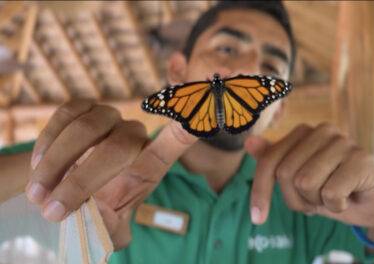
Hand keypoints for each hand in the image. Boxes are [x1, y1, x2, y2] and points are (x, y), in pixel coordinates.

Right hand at [26, 100, 195, 248]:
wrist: (68, 191)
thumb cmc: (96, 209)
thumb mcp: (109, 226)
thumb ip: (114, 228)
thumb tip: (111, 226)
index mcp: (149, 164)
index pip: (175, 142)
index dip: (186, 130)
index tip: (196, 122)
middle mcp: (133, 135)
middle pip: (118, 147)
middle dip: (81, 181)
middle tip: (53, 211)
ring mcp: (109, 117)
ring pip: (87, 128)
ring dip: (57, 164)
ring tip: (38, 195)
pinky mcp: (83, 107)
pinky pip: (66, 114)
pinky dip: (48, 141)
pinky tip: (37, 166)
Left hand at [245, 123, 373, 227]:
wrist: (373, 204)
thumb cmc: (331, 188)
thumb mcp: (296, 180)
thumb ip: (273, 160)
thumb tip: (249, 142)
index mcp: (304, 132)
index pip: (269, 161)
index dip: (260, 191)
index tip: (257, 217)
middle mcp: (323, 130)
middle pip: (285, 173)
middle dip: (296, 199)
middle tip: (316, 200)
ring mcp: (344, 142)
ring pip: (305, 183)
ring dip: (316, 202)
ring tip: (333, 197)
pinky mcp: (362, 160)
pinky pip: (330, 194)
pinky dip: (336, 207)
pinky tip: (348, 199)